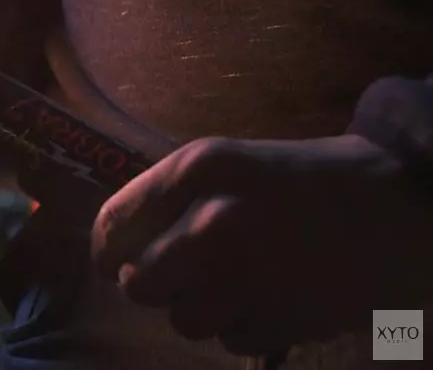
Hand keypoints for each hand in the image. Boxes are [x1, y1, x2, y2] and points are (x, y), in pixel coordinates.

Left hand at [91, 135, 432, 354]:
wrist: (395, 202)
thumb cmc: (298, 179)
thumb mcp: (223, 162)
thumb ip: (164, 197)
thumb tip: (112, 247)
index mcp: (197, 170)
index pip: (111, 226)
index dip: (107, 250)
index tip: (116, 260)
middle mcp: (212, 223)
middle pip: (137, 284)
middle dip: (152, 283)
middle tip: (181, 272)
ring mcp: (246, 276)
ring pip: (181, 321)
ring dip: (200, 308)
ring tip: (237, 279)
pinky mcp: (281, 319)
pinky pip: (228, 341)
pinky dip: (241, 326)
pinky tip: (269, 295)